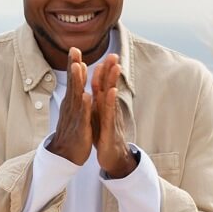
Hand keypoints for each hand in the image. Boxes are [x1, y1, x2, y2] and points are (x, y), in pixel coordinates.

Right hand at [47, 47, 93, 165]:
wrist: (65, 156)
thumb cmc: (71, 132)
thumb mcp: (74, 111)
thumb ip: (75, 95)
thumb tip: (76, 79)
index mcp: (72, 102)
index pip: (74, 80)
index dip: (74, 64)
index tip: (74, 48)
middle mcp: (71, 107)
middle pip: (73, 84)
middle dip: (73, 67)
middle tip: (73, 51)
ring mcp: (75, 117)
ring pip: (76, 97)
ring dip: (77, 82)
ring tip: (78, 67)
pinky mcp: (80, 129)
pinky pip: (83, 116)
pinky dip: (85, 106)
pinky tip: (86, 96)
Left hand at [90, 54, 135, 177]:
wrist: (112, 157)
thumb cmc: (105, 136)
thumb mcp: (99, 117)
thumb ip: (99, 104)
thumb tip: (98, 90)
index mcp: (103, 106)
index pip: (102, 86)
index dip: (103, 71)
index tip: (105, 55)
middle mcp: (108, 110)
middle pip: (109, 87)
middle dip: (111, 71)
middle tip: (113, 54)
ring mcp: (111, 118)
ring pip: (110, 97)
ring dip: (112, 81)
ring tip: (115, 67)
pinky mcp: (109, 129)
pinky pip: (108, 114)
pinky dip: (109, 102)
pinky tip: (110, 92)